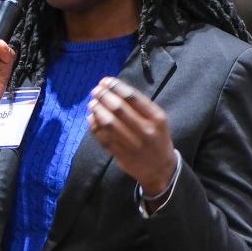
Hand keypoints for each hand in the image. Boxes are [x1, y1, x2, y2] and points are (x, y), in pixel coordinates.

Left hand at [88, 78, 176, 199]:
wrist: (160, 169)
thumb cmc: (157, 138)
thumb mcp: (157, 119)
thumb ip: (139, 106)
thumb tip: (113, 89)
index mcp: (156, 118)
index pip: (132, 97)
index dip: (116, 87)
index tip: (106, 81)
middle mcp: (145, 130)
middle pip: (119, 109)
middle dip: (104, 96)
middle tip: (96, 90)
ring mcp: (132, 144)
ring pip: (108, 123)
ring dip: (97, 110)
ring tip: (92, 103)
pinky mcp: (120, 155)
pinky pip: (103, 138)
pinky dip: (94, 127)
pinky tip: (91, 118)